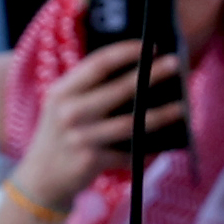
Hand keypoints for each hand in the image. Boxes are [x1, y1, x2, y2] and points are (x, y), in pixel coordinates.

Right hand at [11, 38, 178, 212]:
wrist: (41, 178)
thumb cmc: (61, 134)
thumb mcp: (63, 106)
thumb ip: (89, 89)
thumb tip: (139, 73)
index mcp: (62, 91)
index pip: (98, 63)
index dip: (126, 51)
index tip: (149, 45)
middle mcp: (69, 112)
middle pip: (119, 89)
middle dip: (151, 74)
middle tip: (176, 64)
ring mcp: (80, 138)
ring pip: (131, 123)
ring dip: (161, 114)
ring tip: (182, 107)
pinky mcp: (92, 161)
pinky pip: (128, 152)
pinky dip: (148, 146)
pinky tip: (167, 141)